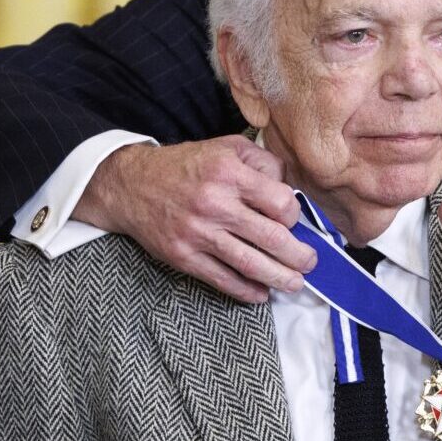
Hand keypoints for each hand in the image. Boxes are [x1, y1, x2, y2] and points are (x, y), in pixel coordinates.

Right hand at [72, 137, 315, 303]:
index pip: (279, 203)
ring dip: (280, 278)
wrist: (131, 185)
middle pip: (271, 239)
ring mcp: (198, 233)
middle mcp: (214, 203)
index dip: (294, 215)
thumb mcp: (225, 147)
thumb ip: (262, 162)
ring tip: (294, 283)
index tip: (292, 221)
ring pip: (251, 264)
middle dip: (299, 257)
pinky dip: (246, 291)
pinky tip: (261, 293)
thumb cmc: (185, 166)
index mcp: (228, 173)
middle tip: (310, 263)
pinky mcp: (184, 257)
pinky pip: (222, 280)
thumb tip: (289, 191)